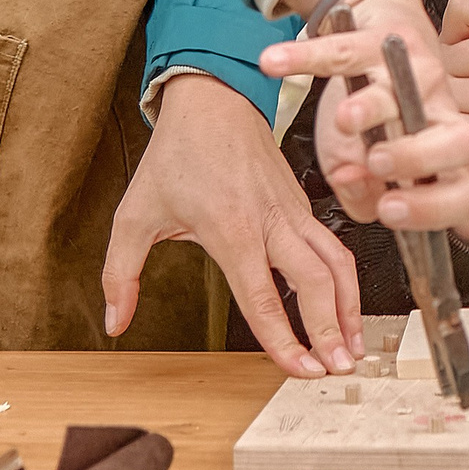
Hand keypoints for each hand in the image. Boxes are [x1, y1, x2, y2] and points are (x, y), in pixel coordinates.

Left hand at [103, 71, 361, 378]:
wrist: (214, 99)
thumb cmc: (177, 153)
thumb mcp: (135, 214)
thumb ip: (121, 273)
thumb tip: (115, 321)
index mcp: (233, 229)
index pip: (264, 299)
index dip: (285, 341)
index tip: (301, 370)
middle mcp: (272, 222)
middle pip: (316, 283)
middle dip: (332, 330)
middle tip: (340, 369)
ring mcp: (293, 210)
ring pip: (337, 262)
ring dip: (349, 306)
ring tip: (353, 344)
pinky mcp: (302, 203)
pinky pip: (333, 245)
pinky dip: (344, 279)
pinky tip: (343, 304)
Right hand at [260, 0, 468, 230]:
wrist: (379, 42)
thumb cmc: (373, 119)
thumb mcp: (361, 170)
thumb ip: (359, 194)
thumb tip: (355, 184)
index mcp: (443, 160)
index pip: (465, 194)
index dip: (434, 207)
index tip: (388, 210)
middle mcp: (442, 116)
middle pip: (461, 142)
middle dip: (419, 158)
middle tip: (377, 163)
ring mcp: (419, 75)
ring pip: (405, 92)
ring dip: (374, 107)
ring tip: (344, 119)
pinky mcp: (387, 39)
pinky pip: (347, 50)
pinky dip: (306, 57)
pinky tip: (275, 64)